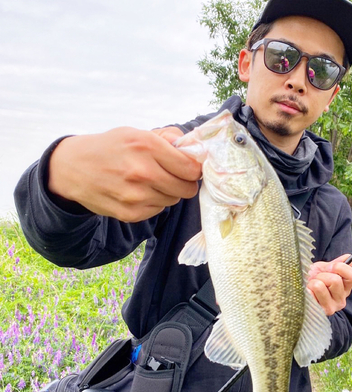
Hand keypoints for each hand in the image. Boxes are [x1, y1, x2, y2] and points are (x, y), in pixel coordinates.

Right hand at [48, 126, 201, 221]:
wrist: (73, 169)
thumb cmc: (110, 148)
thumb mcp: (135, 132)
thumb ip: (167, 138)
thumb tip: (192, 147)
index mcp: (147, 145)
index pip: (192, 167)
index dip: (194, 168)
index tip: (190, 167)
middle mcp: (143, 172)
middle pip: (187, 188)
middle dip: (185, 182)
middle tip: (175, 176)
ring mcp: (137, 196)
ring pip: (174, 200)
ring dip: (168, 192)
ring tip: (151, 182)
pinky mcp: (131, 214)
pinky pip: (158, 210)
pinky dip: (154, 202)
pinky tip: (139, 192)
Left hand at [307, 254, 351, 315]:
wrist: (297, 290)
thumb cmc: (311, 279)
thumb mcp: (322, 269)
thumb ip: (335, 264)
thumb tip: (348, 256)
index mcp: (345, 288)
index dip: (340, 267)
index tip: (329, 267)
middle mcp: (341, 300)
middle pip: (335, 280)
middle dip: (321, 275)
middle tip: (316, 279)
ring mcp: (331, 308)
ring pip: (320, 286)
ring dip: (312, 283)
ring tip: (310, 287)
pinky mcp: (318, 312)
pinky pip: (310, 295)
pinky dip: (306, 290)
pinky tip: (306, 293)